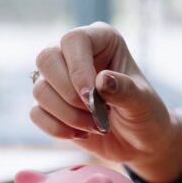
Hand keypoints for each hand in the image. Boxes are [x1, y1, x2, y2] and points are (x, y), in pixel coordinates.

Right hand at [31, 22, 181, 182]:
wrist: (138, 142)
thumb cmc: (145, 114)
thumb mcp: (143, 103)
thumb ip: (126, 90)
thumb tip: (102, 80)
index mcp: (100, 40)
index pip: (73, 40)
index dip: (77, 69)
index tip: (91, 97)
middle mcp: (73, 54)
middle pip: (45, 59)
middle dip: (67, 94)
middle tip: (94, 112)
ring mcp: (57, 80)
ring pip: (39, 89)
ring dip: (67, 115)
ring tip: (95, 126)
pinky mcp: (48, 104)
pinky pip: (36, 113)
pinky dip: (57, 128)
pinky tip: (81, 133)